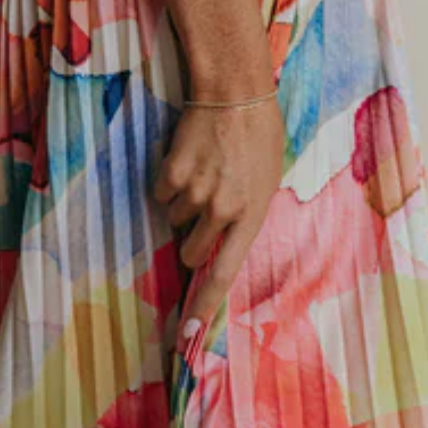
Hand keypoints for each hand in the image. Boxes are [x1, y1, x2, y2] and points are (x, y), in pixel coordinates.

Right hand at [153, 97, 284, 322]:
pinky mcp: (172, 175)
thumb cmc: (259, 135)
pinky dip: (169, 183)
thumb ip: (247, 215)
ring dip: (183, 204)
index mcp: (252, 215)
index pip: (224, 275)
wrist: (235, 92)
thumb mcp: (267, 181)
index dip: (203, 307)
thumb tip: (222, 242)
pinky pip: (161, 195)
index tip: (186, 335)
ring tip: (204, 171)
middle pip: (191, 253)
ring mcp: (196, 194)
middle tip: (204, 211)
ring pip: (175, 220)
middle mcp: (223, 211)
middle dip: (192, 241)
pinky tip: (188, 160)